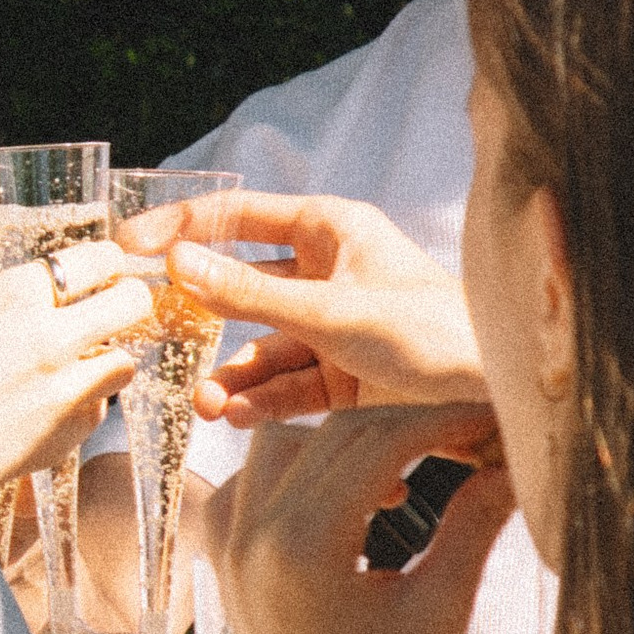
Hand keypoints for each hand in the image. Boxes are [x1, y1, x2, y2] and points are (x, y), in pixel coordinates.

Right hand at [0, 245, 152, 495]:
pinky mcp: (67, 434)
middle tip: (106, 316)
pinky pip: (97, 412)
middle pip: (133, 302)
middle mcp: (51, 333)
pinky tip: (47, 413)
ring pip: (124, 361)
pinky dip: (81, 408)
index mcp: (15, 293)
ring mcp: (65, 387)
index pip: (99, 258)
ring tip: (72, 372)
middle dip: (124, 306)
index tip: (99, 275)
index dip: (104, 265)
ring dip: (104, 362)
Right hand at [126, 189, 484, 423]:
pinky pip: (286, 386)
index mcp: (332, 231)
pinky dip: (261, 402)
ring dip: (231, 376)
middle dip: (201, 319)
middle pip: (242, 287)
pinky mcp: (343, 379)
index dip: (182, 228)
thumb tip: (176, 262)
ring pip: (261, 347)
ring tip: (207, 405)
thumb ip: (249, 294)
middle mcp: (328, 273)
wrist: (504, 400)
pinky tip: (237, 416)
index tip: (129, 245)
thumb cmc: (437, 335)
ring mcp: (334, 328)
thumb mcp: (332, 314)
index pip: (239, 217)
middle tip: (153, 334)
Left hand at [216, 407, 515, 633]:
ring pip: (280, 449)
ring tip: (403, 481)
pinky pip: (246, 488)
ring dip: (342, 447)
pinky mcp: (226, 570)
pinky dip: (294, 477)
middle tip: (466, 439)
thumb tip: (513, 463)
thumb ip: (474, 524)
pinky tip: (343, 505)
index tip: (491, 419)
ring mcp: (230, 552)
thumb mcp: (442, 612)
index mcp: (303, 546)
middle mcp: (252, 537)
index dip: (442, 422)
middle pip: (331, 435)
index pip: (377, 442)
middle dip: (403, 427)